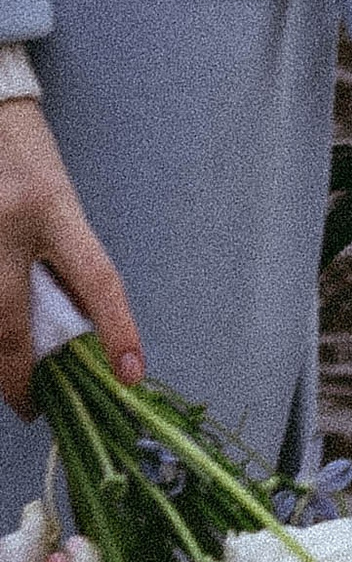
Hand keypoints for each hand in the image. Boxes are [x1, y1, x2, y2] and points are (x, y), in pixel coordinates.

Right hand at [0, 102, 139, 413]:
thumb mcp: (57, 201)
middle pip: (12, 323)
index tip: (130, 373)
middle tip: (31, 405)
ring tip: (8, 376)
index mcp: (52, 207)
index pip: (95, 277)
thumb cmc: (26, 156)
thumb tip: (74, 328)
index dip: (117, 329)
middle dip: (19, 377)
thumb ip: (63, 258)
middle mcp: (8, 224)